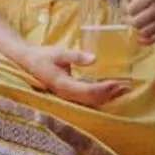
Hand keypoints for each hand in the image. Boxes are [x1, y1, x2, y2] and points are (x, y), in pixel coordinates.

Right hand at [16, 43, 130, 108]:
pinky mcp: (70, 92)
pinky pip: (88, 97)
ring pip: (91, 101)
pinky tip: (111, 90)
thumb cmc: (43, 56)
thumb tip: (94, 58)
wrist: (27, 61)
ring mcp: (68, 95)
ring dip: (108, 96)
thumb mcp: (58, 53)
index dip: (105, 88)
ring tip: (124, 90)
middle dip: (110, 94)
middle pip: (93, 99)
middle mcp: (67, 93)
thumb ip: (76, 56)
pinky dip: (101, 95)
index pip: (89, 91)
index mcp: (63, 84)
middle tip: (127, 87)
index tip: (119, 82)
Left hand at [115, 0, 154, 41]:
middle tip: (127, 16)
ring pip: (145, 31)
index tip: (124, 5)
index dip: (124, 8)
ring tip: (135, 22)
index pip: (132, 8)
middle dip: (129, 20)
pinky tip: (139, 36)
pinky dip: (145, 40)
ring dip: (137, 29)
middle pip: (138, 22)